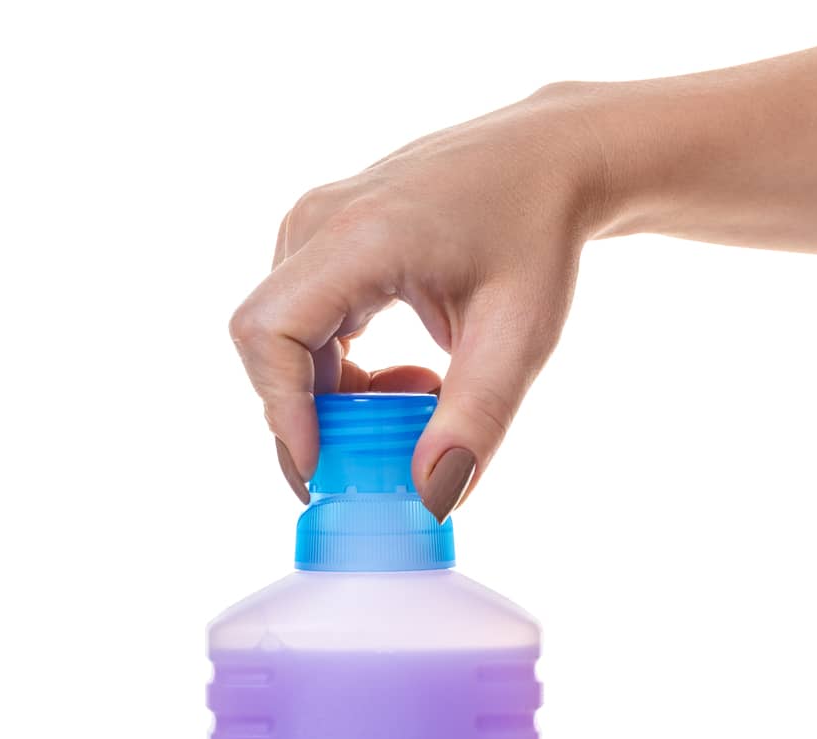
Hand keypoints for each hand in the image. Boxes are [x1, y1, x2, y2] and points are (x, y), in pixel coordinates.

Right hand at [228, 87, 611, 518]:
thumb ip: (476, 421)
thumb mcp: (519, 337)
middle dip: (313, 418)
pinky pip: (305, 329)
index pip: (270, 332)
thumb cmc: (538, 233)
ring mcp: (312, 229)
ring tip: (422, 399)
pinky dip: (345, 374)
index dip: (283, 410)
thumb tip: (434, 500)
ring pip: (284, 344)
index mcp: (359, 236)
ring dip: (338, 399)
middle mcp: (318, 223)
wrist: (547, 160)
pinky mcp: (321, 244)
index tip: (324, 468)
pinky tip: (410, 377)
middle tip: (380, 459)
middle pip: (268, 346)